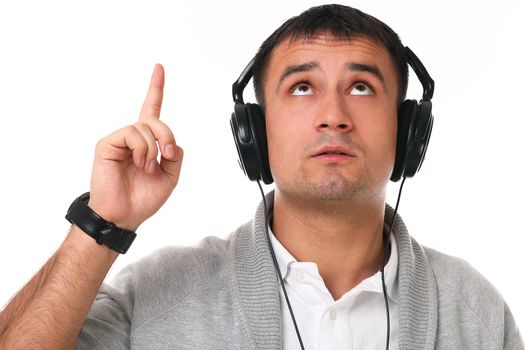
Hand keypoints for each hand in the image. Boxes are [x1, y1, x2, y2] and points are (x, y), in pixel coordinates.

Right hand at [87, 64, 182, 230]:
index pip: (151, 110)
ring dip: (153, 148)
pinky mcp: (108, 143)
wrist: (124, 215)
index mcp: (146, 143)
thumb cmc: (143, 198)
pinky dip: (142, 148)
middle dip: (167, 136)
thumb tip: (171, 142)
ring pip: (145, 126)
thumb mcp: (170, 176)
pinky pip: (132, 133)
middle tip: (168, 155)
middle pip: (156, 119)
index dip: (156, 89)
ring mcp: (119, 139)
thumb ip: (175, 155)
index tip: (159, 68)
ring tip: (147, 167)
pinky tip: (139, 163)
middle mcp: (132, 137)